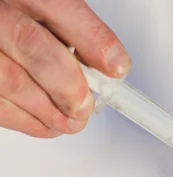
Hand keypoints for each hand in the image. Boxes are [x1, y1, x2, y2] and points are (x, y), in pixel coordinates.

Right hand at [0, 0, 129, 137]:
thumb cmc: (12, 12)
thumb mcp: (40, 6)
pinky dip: (22, 119)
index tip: (117, 67)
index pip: (61, 6)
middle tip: (85, 105)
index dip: (94, 40)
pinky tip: (43, 124)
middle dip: (67, 85)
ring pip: (9, 81)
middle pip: (32, 46)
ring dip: (47, 110)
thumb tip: (110, 62)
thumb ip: (69, 27)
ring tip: (71, 122)